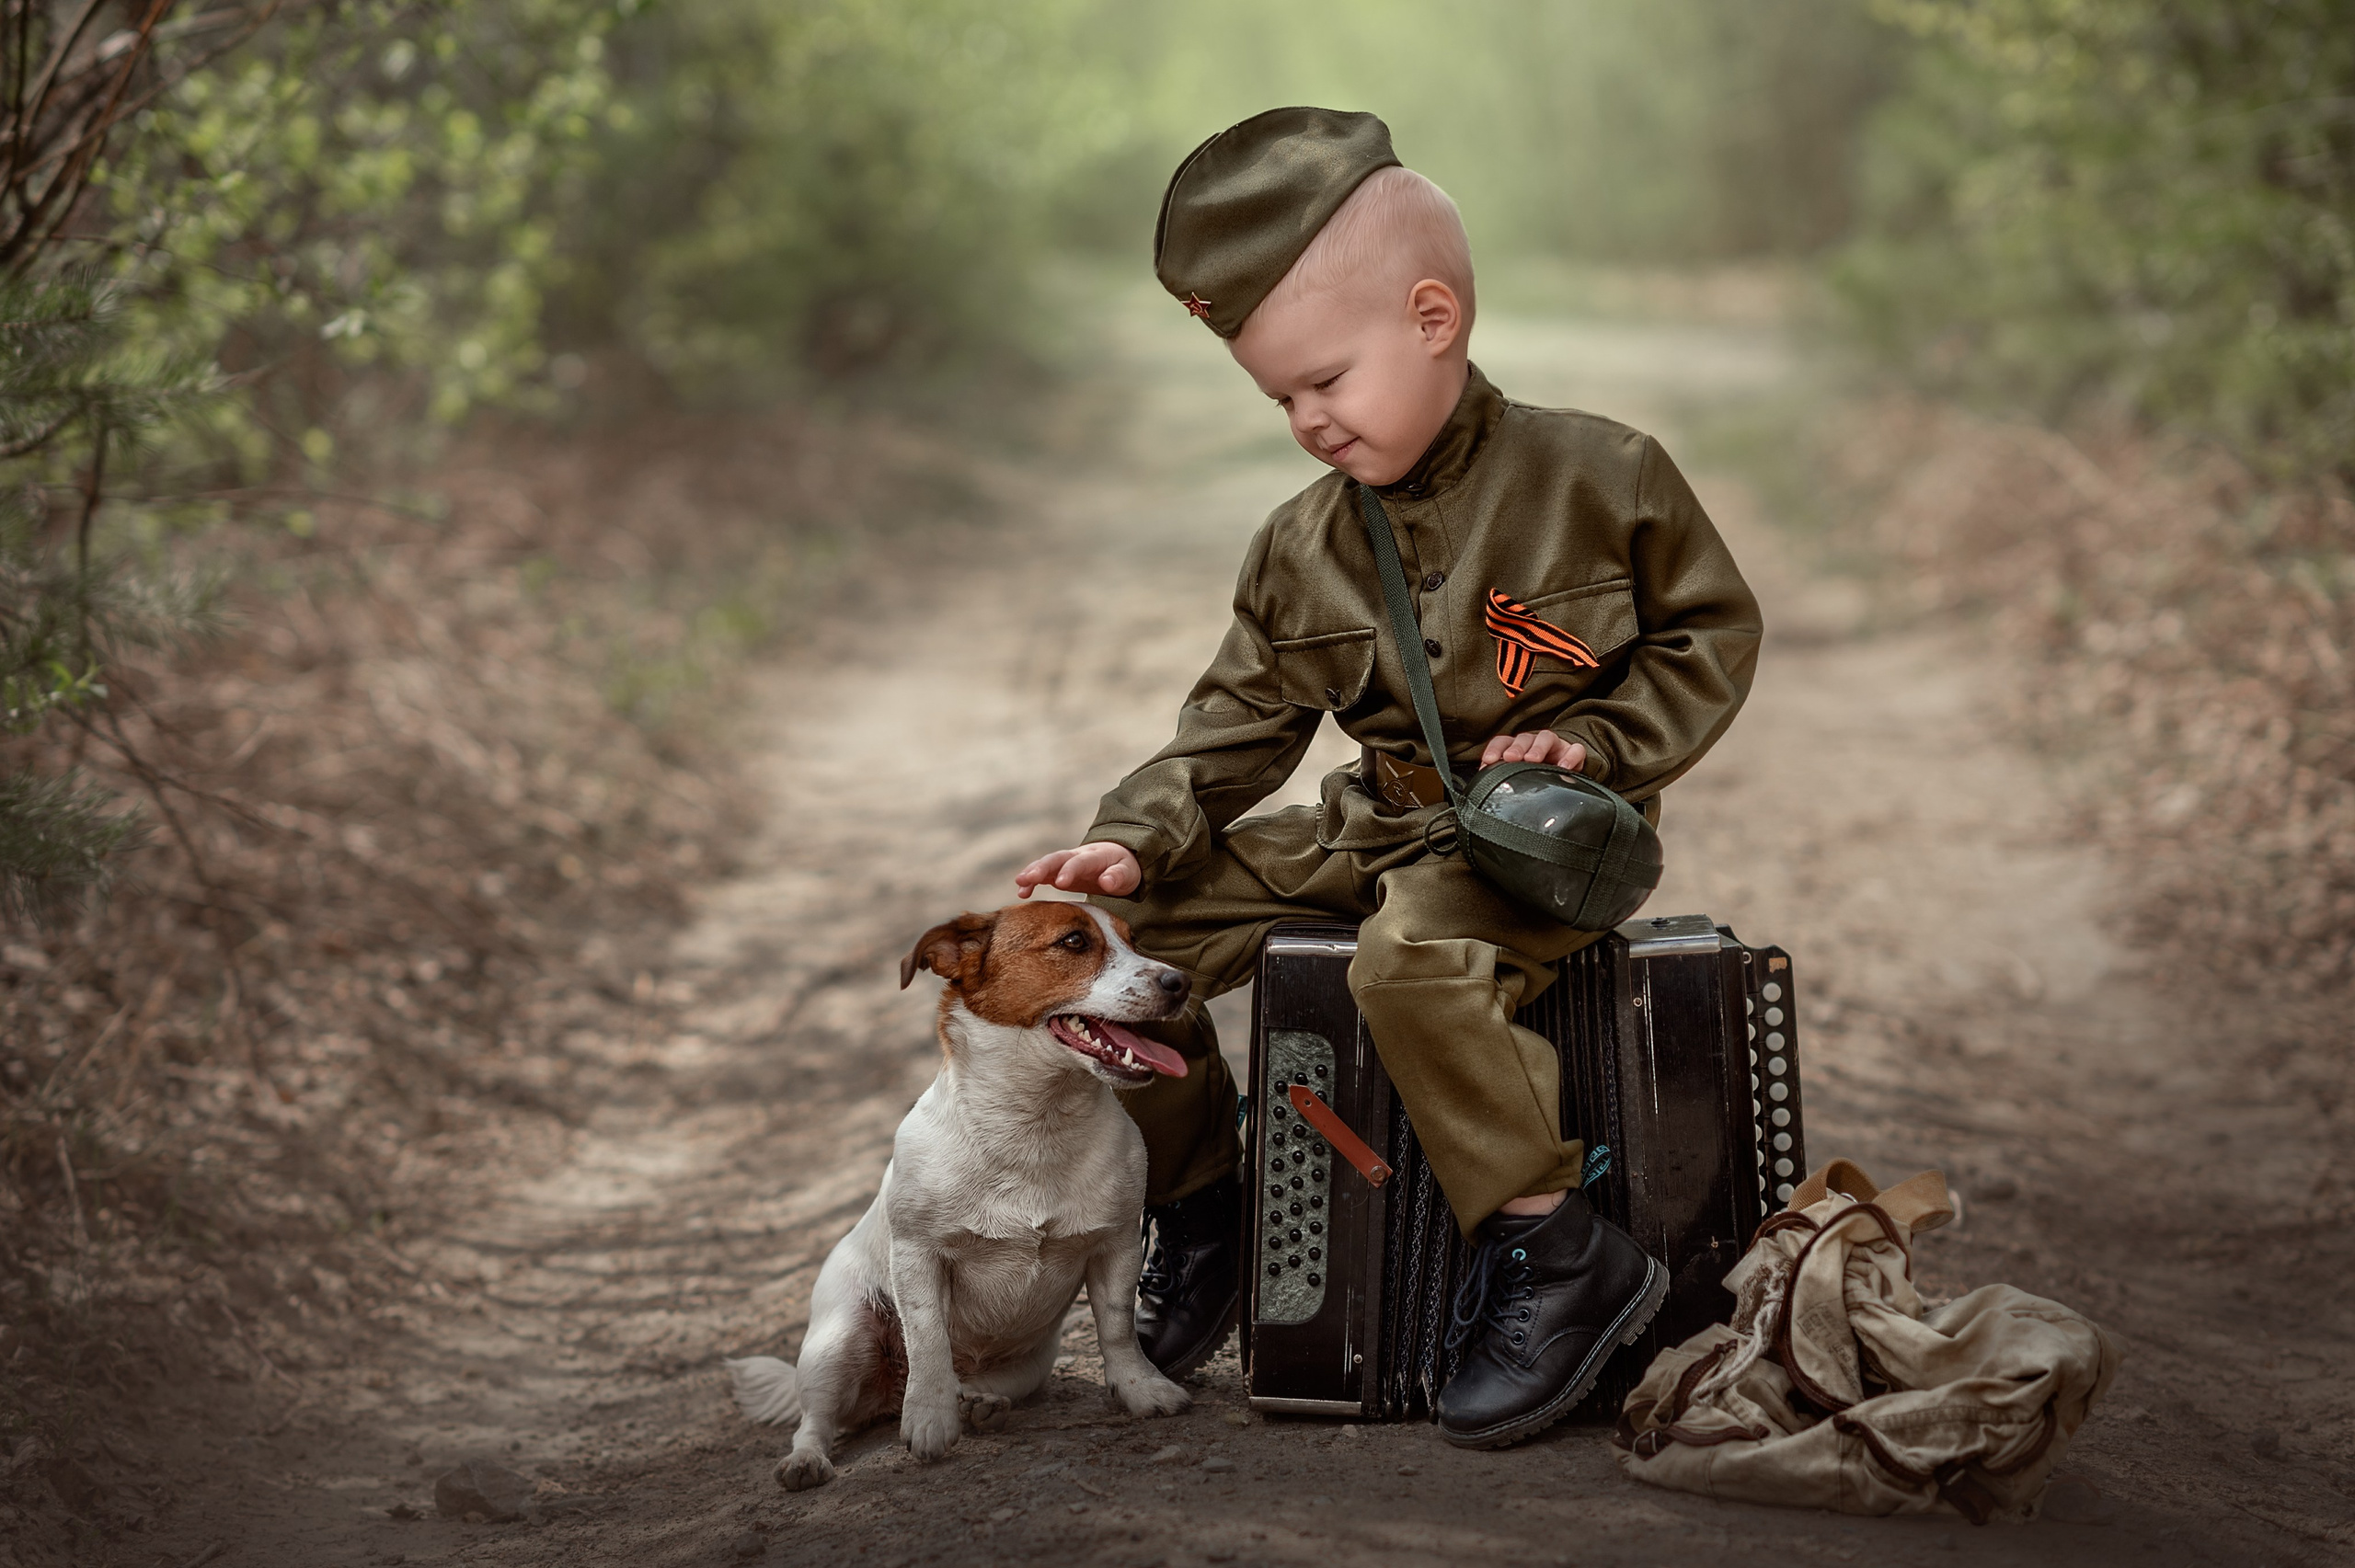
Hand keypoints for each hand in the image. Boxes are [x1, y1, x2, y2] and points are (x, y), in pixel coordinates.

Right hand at [1014, 841, 1141, 899]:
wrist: (1118, 860)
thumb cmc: (1124, 868)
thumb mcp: (1128, 872)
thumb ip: (1118, 876)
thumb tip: (1106, 882)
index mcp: (1095, 856)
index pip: (1080, 861)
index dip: (1069, 870)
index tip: (1060, 883)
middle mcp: (1077, 856)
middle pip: (1057, 858)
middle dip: (1042, 867)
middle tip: (1027, 878)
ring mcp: (1066, 862)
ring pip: (1046, 864)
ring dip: (1032, 872)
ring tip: (1020, 884)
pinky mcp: (1059, 871)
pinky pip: (1043, 874)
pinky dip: (1031, 881)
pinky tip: (1022, 893)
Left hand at [1479, 731, 1586, 771]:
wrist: (1564, 770)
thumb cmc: (1535, 774)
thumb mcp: (1517, 776)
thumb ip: (1501, 778)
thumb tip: (1482, 785)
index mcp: (1517, 747)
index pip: (1503, 742)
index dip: (1495, 749)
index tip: (1488, 761)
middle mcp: (1534, 743)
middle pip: (1524, 738)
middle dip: (1516, 747)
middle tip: (1511, 758)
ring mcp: (1555, 745)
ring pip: (1546, 738)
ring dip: (1538, 747)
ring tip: (1533, 760)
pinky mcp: (1573, 752)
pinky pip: (1575, 750)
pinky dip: (1570, 756)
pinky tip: (1564, 767)